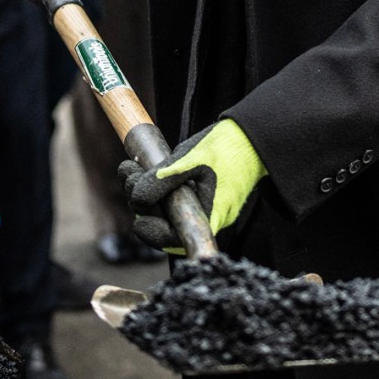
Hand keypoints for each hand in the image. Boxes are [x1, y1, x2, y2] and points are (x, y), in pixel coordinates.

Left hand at [120, 120, 262, 249]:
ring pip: (162, 211)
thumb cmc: (226, 149)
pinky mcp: (195, 197)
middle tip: (129, 173)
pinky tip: (139, 170)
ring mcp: (200, 208)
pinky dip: (150, 188)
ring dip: (140, 192)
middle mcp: (204, 218)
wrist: (249, 138)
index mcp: (209, 217)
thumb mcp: (191, 160)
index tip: (136, 210)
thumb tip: (137, 199)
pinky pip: (168, 200)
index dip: (150, 231)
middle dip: (139, 202)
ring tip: (130, 168)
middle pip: (162, 224)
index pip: (173, 240)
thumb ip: (163, 180)